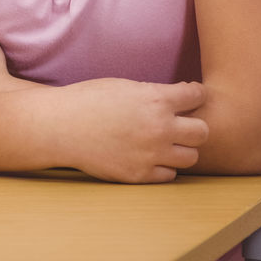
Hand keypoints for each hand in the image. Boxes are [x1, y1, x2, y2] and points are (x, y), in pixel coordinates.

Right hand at [54, 78, 209, 182]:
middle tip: (179, 125)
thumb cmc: (86, 101)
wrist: (58, 127)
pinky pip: (169, 174)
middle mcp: (159, 127)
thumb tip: (181, 100)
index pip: (197, 96)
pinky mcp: (139, 174)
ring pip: (190, 156)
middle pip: (202, 132)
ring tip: (164, 143)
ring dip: (180, 149)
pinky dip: (162, 166)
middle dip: (193, 126)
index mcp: (155, 100)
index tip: (188, 98)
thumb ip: (154, 94)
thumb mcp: (123, 86)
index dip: (194, 95)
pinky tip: (148, 156)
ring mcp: (151, 154)